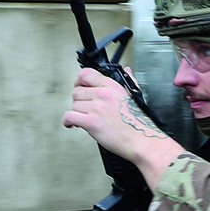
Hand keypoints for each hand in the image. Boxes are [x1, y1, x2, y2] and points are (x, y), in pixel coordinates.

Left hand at [63, 67, 181, 178]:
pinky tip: (72, 124)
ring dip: (76, 113)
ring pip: (74, 105)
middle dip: (79, 101)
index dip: (79, 82)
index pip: (86, 74)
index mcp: (112, 86)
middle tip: (84, 108)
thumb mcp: (135, 95)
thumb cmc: (139, 122)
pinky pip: (69, 117)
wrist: (142, 139)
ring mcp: (96, 108)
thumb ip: (128, 81)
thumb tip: (127, 71)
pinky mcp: (91, 122)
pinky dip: (67, 121)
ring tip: (83, 118)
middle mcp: (102, 94)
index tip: (79, 87)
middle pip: (77, 91)